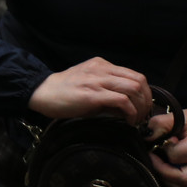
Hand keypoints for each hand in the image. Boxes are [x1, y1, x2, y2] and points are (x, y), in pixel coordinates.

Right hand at [27, 57, 151, 124]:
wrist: (40, 92)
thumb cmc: (63, 92)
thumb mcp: (88, 85)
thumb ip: (108, 91)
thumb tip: (129, 108)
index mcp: (101, 65)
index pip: (135, 75)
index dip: (145, 93)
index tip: (143, 107)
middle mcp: (101, 69)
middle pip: (138, 81)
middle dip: (146, 101)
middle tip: (143, 116)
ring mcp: (96, 80)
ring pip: (133, 88)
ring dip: (140, 107)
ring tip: (135, 120)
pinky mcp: (92, 94)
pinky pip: (121, 100)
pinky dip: (130, 112)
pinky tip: (127, 121)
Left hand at [150, 109, 186, 186]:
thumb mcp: (184, 117)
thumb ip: (162, 124)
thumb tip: (145, 136)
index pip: (176, 155)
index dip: (162, 150)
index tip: (155, 144)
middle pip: (184, 179)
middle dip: (163, 171)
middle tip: (153, 160)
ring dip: (172, 185)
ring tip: (161, 174)